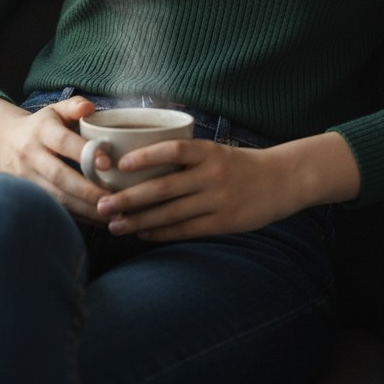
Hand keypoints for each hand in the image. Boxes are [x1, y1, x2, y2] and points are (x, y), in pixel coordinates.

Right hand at [0, 94, 117, 225]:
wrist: (3, 142)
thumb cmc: (41, 125)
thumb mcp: (55, 110)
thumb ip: (74, 106)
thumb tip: (89, 107)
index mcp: (41, 131)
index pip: (62, 142)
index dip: (84, 152)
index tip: (107, 164)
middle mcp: (31, 155)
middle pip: (59, 176)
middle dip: (87, 190)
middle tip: (113, 198)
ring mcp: (26, 178)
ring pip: (55, 197)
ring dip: (84, 208)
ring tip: (110, 214)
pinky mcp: (27, 195)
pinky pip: (53, 208)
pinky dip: (76, 216)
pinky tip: (97, 220)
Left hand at [92, 138, 310, 241]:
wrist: (282, 181)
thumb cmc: (240, 165)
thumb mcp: (216, 152)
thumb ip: (186, 158)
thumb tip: (140, 164)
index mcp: (209, 152)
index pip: (174, 150)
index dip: (146, 156)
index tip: (120, 165)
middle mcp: (212, 175)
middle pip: (164, 187)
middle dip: (129, 198)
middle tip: (102, 205)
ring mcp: (218, 201)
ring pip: (170, 213)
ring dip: (138, 221)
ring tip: (114, 225)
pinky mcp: (223, 223)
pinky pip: (185, 230)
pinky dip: (160, 233)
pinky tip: (142, 234)